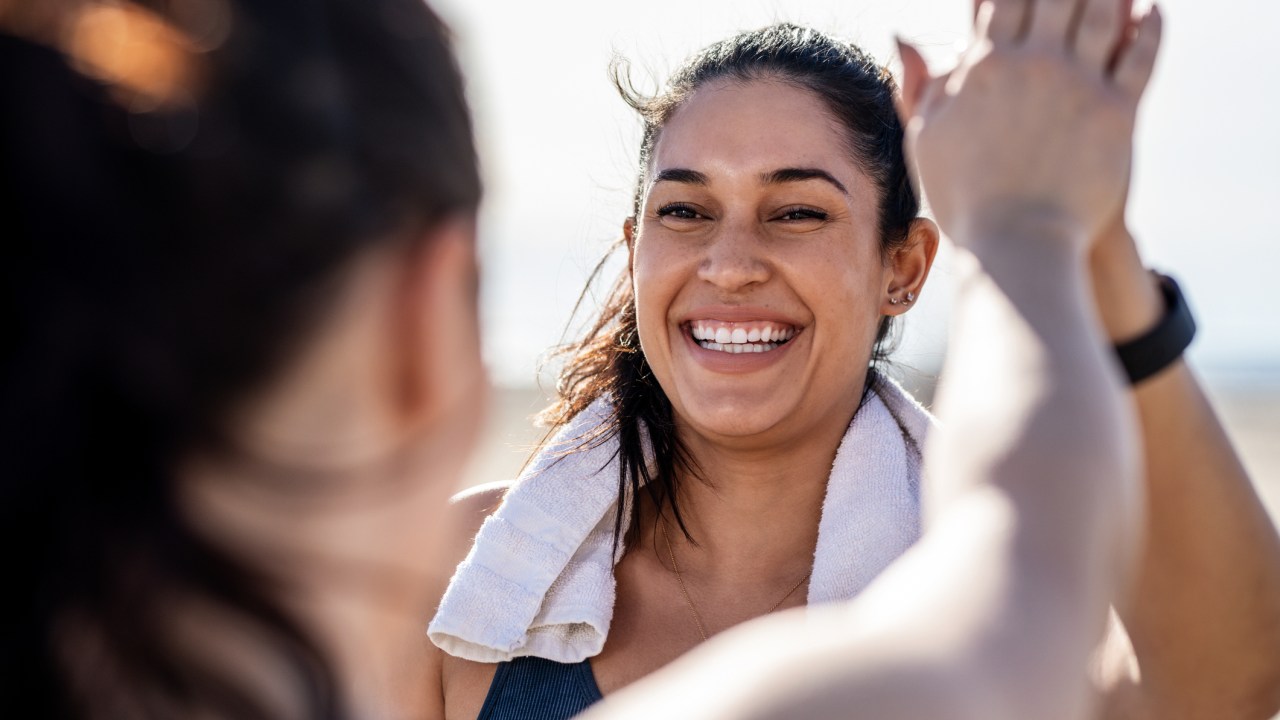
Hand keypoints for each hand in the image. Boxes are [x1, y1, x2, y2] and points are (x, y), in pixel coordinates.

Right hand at [897, 0, 1162, 254]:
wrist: (1016, 246)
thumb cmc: (963, 200)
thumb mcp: (926, 139)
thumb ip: (919, 84)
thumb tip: (902, 35)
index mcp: (985, 67)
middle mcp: (1034, 65)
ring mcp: (1079, 85)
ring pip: (1102, 12)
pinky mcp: (1118, 112)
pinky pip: (1141, 54)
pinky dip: (1151, 26)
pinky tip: (1152, 11)